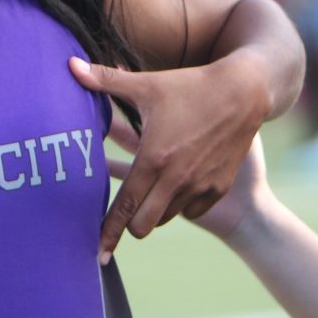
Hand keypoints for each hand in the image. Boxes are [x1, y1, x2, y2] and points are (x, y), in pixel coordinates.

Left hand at [70, 55, 264, 261]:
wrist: (246, 93)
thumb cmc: (191, 86)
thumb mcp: (146, 84)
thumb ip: (104, 80)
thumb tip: (70, 65)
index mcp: (154, 159)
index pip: (125, 206)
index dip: (108, 230)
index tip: (97, 252)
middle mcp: (177, 179)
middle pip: (144, 225)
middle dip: (129, 223)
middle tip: (119, 214)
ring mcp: (200, 186)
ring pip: (165, 217)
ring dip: (151, 210)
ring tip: (144, 192)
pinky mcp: (217, 187)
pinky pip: (189, 209)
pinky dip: (177, 203)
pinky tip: (171, 184)